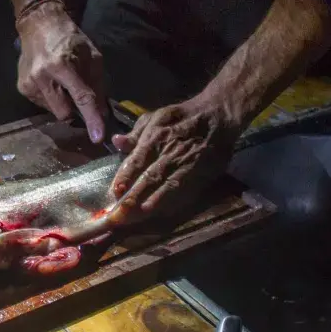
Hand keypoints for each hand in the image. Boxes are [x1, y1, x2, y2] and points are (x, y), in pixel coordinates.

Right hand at [16, 0, 105, 142]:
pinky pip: (43, 104)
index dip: (91, 118)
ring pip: (53, 111)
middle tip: (79, 95)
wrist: (39, 26)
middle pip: (64, 112)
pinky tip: (50, 82)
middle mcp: (42, 76)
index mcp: (62, 65)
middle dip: (75, 110)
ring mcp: (29, 84)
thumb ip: (97, 85)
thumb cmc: (70, 39)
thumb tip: (102, 113)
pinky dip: (51, 98)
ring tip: (61, 83)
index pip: (80, 98)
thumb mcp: (92, 56)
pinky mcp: (22, 88)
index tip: (97, 137)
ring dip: (62, 103)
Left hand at [109, 96, 241, 215]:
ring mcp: (186, 164)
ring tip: (137, 216)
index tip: (114, 192)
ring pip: (166, 186)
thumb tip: (116, 142)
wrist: (217, 116)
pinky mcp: (200, 173)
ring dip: (151, 202)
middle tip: (120, 213)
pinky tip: (162, 211)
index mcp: (155, 137)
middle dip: (133, 196)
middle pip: (149, 177)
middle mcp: (170, 152)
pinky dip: (172, 201)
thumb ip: (135, 133)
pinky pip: (185, 190)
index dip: (124, 177)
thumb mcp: (155, 117)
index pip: (136, 161)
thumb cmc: (181, 117)